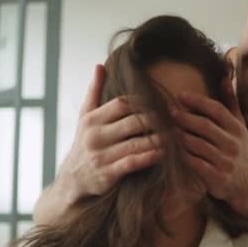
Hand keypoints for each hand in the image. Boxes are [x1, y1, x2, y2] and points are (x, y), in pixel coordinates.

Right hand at [38, 65, 162, 221]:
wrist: (72, 181)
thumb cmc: (85, 145)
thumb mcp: (85, 117)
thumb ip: (94, 92)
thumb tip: (100, 65)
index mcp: (91, 119)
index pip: (122, 103)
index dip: (143, 102)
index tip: (161, 104)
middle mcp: (94, 136)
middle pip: (133, 121)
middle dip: (156, 120)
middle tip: (174, 119)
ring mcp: (101, 156)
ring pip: (136, 142)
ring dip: (158, 139)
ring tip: (175, 135)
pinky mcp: (108, 174)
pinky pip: (134, 162)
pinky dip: (151, 157)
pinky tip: (164, 153)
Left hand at [171, 80, 247, 231]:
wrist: (243, 186)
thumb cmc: (235, 150)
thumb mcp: (238, 126)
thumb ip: (230, 102)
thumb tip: (224, 75)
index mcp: (237, 128)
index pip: (217, 110)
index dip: (198, 102)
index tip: (180, 95)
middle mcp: (233, 144)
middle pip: (205, 126)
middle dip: (185, 118)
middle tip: (168, 111)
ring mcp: (226, 161)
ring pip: (197, 145)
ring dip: (181, 136)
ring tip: (168, 129)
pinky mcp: (217, 178)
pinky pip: (195, 163)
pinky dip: (183, 156)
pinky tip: (173, 150)